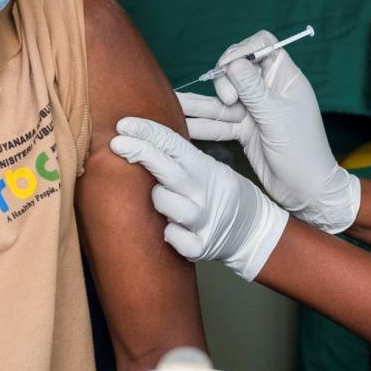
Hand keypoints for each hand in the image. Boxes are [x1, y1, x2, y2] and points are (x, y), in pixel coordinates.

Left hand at [110, 117, 287, 280]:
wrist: (254, 230)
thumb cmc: (220, 195)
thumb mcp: (209, 169)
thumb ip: (181, 158)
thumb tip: (141, 138)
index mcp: (205, 168)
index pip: (174, 144)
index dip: (148, 132)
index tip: (124, 124)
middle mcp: (205, 192)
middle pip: (168, 168)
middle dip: (140, 152)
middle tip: (115, 142)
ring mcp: (205, 220)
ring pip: (167, 204)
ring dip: (158, 200)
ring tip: (162, 202)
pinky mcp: (202, 246)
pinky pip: (174, 238)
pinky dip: (169, 234)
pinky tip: (168, 231)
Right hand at [178, 31, 360, 233]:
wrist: (306, 191)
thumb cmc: (303, 151)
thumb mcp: (276, 116)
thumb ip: (253, 89)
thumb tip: (234, 60)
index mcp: (285, 79)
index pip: (263, 46)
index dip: (243, 50)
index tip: (229, 65)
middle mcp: (269, 90)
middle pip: (237, 69)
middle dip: (225, 80)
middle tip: (230, 100)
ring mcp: (255, 110)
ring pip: (223, 98)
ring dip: (202, 102)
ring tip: (177, 103)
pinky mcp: (244, 130)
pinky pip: (220, 122)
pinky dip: (203, 123)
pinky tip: (183, 123)